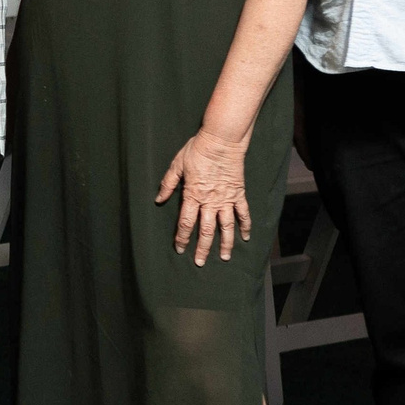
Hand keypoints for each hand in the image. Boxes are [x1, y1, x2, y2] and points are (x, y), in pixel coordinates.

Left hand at [156, 127, 250, 266]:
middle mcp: (210, 201)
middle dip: (203, 248)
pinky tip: (245, 238)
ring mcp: (226, 199)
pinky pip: (243, 213)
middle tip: (200, 263)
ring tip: (224, 257)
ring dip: (226, 243)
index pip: (186, 223)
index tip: (180, 249)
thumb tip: (159, 199)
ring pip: (226, 226)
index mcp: (193, 195)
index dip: (182, 238)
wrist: (222, 141)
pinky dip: (245, 226)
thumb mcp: (177, 165)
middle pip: (206, 230)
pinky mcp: (238, 193)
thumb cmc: (197, 151)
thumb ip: (168, 184)